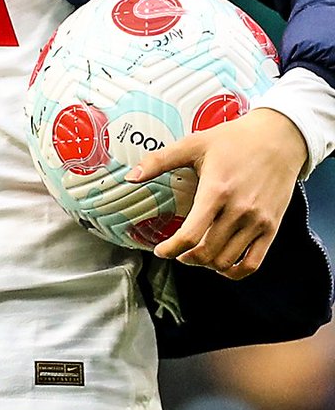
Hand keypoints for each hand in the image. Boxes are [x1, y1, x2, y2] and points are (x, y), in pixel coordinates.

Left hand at [127, 107, 307, 278]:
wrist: (278, 138)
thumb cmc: (234, 139)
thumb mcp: (193, 144)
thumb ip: (159, 160)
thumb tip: (131, 176)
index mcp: (216, 190)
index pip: (191, 234)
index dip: (171, 249)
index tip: (161, 251)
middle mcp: (239, 210)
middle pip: (207, 252)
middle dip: (186, 257)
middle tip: (177, 251)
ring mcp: (257, 221)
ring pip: (227, 261)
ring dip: (207, 264)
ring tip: (196, 254)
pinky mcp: (272, 227)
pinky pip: (253, 263)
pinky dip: (235, 271)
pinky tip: (222, 264)